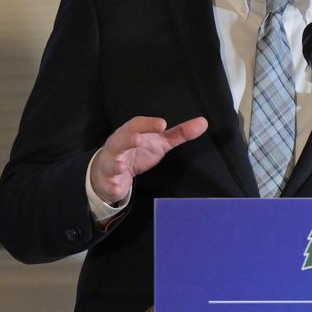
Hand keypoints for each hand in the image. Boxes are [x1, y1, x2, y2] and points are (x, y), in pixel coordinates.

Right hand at [89, 116, 208, 204]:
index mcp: (130, 133)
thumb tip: (203, 122)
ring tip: (121, 166)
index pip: (137, 125)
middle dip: (127, 139)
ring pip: (110, 163)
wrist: (110, 171)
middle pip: (120, 141)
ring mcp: (110, 164)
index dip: (148, 124)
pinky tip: (117, 188)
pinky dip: (112, 186)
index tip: (163, 124)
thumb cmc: (137, 151)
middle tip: (137, 139)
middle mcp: (118, 146)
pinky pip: (109, 183)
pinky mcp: (108, 181)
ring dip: (115, 164)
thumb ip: (179, 133)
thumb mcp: (159, 142)